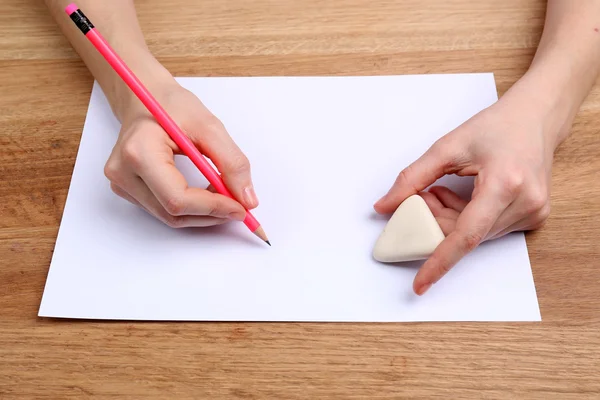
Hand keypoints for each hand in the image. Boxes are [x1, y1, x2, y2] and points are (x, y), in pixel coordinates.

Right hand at [104, 82, 257, 227]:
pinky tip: (205, 192)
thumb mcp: (209, 126)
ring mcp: (121, 184)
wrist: (146, 97)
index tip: (240, 207)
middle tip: (239, 205)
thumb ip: (231, 162)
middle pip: (173, 212)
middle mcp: (123, 173)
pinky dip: (191, 208)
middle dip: (211, 213)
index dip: (213, 207)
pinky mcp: (127, 189)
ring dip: (203, 213)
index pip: (177, 198)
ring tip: (224, 195)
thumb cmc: (172, 106)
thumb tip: (247, 199)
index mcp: (138, 152)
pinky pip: (164, 210)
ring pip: (170, 217)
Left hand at [374, 87, 559, 294]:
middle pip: (465, 234)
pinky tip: (466, 194)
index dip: (439, 261)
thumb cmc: (496, 127)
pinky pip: (489, 230)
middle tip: (423, 197)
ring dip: (452, 218)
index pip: (466, 235)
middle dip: (436, 221)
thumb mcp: (448, 147)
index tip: (420, 284)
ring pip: (475, 235)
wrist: (536, 117)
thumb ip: (412, 178)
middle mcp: (525, 203)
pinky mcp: (535, 217)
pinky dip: (469, 218)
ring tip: (444, 189)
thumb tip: (385, 207)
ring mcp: (533, 213)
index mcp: (505, 183)